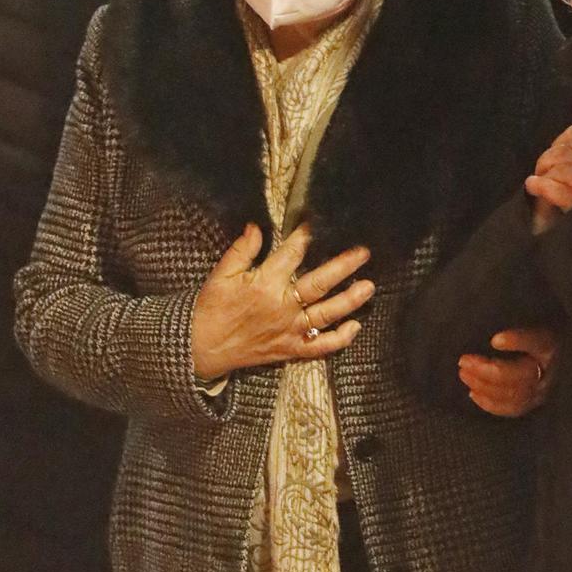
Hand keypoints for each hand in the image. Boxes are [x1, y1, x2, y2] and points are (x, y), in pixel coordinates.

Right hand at [190, 223, 373, 381]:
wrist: (202, 348)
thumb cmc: (212, 309)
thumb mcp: (221, 275)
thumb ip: (241, 250)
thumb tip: (256, 226)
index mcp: (265, 284)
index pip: (292, 254)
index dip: (306, 235)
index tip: (318, 222)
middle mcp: (283, 307)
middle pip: (320, 283)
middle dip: (344, 266)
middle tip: (363, 253)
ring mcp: (290, 330)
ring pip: (326, 314)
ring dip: (350, 300)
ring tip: (369, 286)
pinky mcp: (291, 349)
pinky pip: (320, 346)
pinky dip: (340, 339)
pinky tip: (355, 326)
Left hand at [459, 328, 559, 418]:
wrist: (557, 352)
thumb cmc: (539, 330)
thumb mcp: (532, 322)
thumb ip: (515, 325)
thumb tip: (492, 333)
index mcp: (550, 343)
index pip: (535, 341)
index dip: (517, 341)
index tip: (494, 340)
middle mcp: (549, 369)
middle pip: (519, 374)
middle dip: (487, 370)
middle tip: (464, 360)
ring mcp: (543, 390)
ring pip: (513, 394)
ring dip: (484, 386)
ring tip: (464, 374)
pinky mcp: (535, 402)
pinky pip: (512, 408)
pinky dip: (490, 404)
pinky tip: (473, 393)